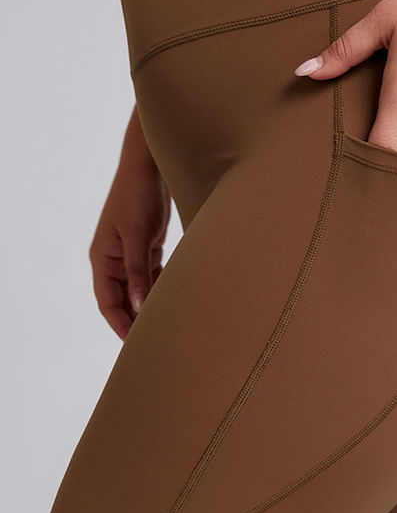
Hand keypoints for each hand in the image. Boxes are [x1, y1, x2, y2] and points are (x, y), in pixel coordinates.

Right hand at [88, 157, 170, 340]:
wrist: (150, 168)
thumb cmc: (138, 197)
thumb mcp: (138, 236)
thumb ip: (138, 271)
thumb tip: (137, 305)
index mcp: (103, 259)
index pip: (108, 302)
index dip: (120, 324)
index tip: (136, 344)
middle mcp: (114, 260)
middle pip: (123, 299)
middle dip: (136, 319)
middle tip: (157, 340)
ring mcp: (131, 254)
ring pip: (139, 289)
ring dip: (151, 304)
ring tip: (169, 324)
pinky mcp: (147, 247)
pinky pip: (152, 276)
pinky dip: (161, 287)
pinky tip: (177, 299)